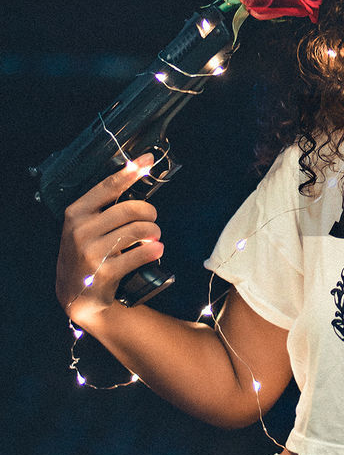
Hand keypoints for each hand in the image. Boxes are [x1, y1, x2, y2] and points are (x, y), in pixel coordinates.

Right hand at [56, 154, 162, 327]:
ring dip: (154, 232)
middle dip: (149, 212)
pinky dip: (153, 251)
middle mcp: (80, 230)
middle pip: (130, 209)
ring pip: (137, 230)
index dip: (130, 172)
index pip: (108, 187)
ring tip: (154, 237)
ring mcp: (90, 252)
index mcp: (76, 213)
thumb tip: (136, 177)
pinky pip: (139, 254)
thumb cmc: (86, 253)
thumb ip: (105, 207)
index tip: (147, 160)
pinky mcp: (104, 272)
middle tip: (152, 219)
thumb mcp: (85, 227)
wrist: (76, 294)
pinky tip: (156, 250)